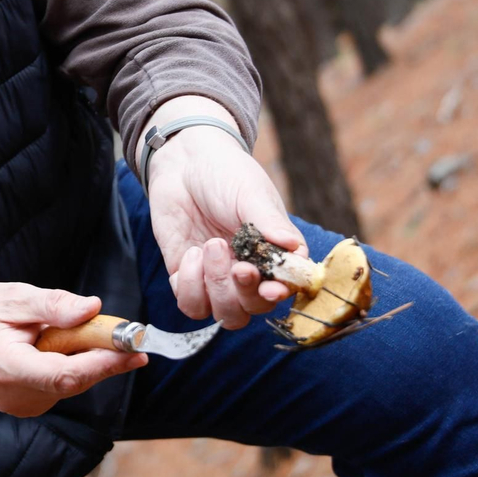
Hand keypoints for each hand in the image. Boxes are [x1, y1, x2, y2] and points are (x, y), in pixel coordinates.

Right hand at [0, 283, 145, 417]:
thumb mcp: (13, 297)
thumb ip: (53, 305)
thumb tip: (93, 308)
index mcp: (5, 367)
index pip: (63, 374)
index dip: (101, 363)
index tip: (134, 349)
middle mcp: (13, 395)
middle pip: (74, 381)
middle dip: (104, 356)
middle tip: (126, 332)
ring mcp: (20, 406)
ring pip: (73, 383)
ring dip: (87, 358)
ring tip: (66, 330)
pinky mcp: (28, 407)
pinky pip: (64, 386)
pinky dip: (73, 365)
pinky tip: (58, 346)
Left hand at [142, 101, 304, 328]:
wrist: (182, 162)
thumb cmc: (225, 173)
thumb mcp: (250, 194)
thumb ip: (269, 222)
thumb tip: (295, 248)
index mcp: (273, 252)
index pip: (285, 285)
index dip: (280, 293)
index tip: (270, 287)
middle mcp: (248, 270)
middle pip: (254, 308)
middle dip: (245, 292)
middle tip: (237, 265)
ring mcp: (217, 277)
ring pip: (225, 314)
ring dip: (216, 287)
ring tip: (209, 246)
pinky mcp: (187, 277)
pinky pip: (191, 305)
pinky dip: (190, 285)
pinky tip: (191, 253)